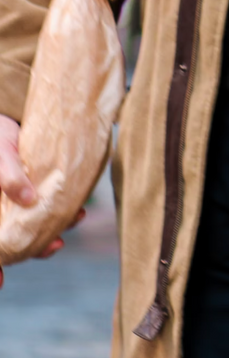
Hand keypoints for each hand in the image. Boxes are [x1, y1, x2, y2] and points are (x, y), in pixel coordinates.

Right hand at [0, 116, 81, 287]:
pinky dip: (60, 217)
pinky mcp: (34, 196)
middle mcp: (1, 211)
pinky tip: (77, 215)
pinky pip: (47, 212)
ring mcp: (16, 205)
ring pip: (30, 229)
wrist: (8, 123)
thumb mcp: (0, 156)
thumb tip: (27, 200)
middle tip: (54, 246)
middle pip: (9, 241)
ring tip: (68, 229)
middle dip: (31, 249)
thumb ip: (9, 178)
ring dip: (49, 235)